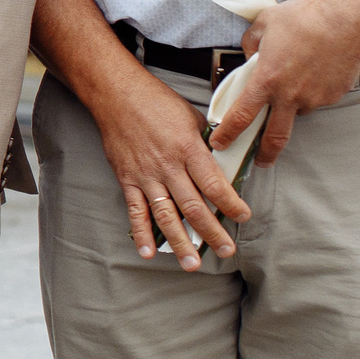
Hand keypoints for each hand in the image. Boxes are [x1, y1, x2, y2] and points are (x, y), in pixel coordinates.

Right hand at [91, 67, 248, 267]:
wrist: (116, 95)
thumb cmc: (155, 101)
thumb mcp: (191, 117)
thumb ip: (206, 144)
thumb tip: (223, 163)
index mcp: (188, 149)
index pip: (215, 185)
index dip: (231, 205)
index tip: (243, 216)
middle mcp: (168, 166)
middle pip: (194, 206)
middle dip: (212, 232)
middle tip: (226, 251)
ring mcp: (146, 175)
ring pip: (166, 215)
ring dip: (180, 242)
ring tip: (192, 264)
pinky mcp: (128, 179)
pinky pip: (135, 211)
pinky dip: (141, 233)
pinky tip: (149, 251)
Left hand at [215, 0, 359, 167]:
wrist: (347, 18)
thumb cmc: (305, 18)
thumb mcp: (264, 24)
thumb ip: (250, 44)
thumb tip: (250, 56)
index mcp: (267, 80)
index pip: (241, 116)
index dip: (228, 133)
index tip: (220, 143)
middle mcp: (290, 95)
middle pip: (274, 137)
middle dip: (265, 154)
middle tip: (260, 160)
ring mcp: (314, 98)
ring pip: (298, 111)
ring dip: (292, 105)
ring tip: (297, 77)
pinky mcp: (333, 96)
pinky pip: (317, 99)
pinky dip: (312, 90)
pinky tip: (315, 69)